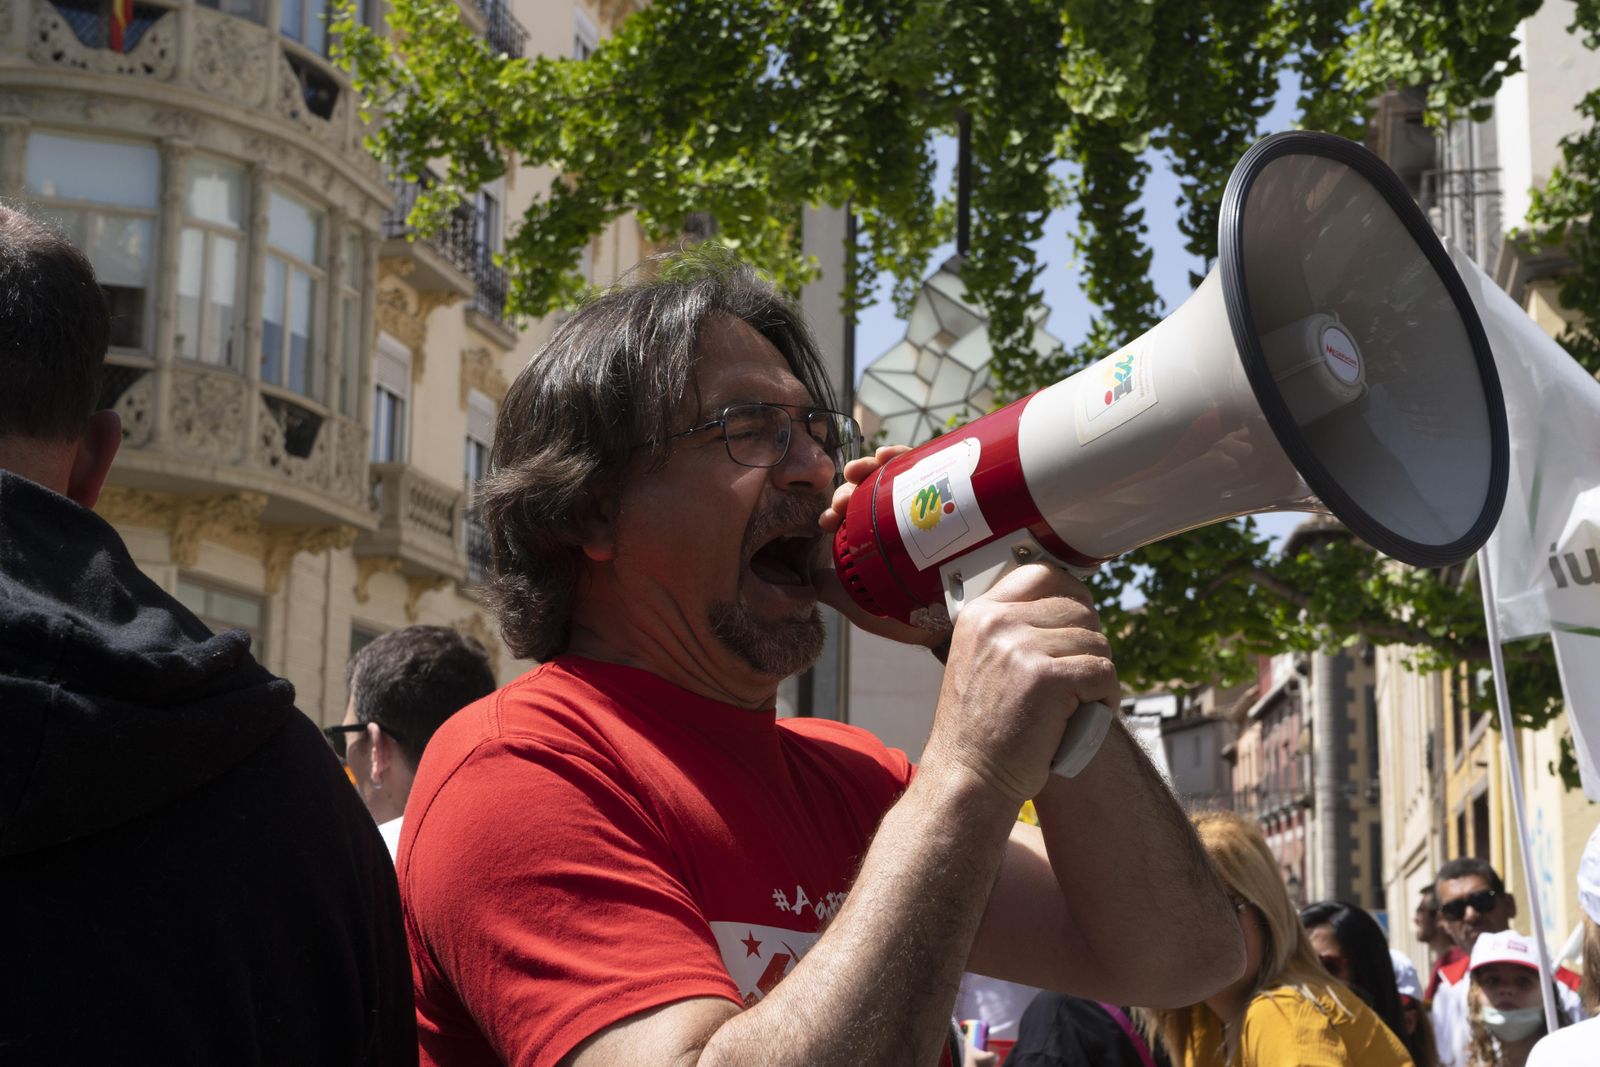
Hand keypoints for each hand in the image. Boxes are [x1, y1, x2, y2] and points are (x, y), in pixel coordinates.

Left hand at [812, 445, 949, 648]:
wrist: (954, 624)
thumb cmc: (911, 620)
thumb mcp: (865, 607)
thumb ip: (835, 592)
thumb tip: (809, 578)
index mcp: (876, 541)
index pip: (852, 515)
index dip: (836, 511)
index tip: (827, 520)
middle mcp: (896, 523)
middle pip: (867, 493)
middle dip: (849, 489)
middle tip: (843, 502)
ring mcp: (922, 510)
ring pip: (891, 477)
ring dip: (869, 467)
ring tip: (860, 470)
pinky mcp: (946, 499)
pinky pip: (922, 469)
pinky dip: (901, 457)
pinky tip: (887, 456)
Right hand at [921, 564, 1117, 804]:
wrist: (970, 778)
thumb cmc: (982, 730)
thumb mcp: (983, 661)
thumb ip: (1013, 631)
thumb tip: (1071, 605)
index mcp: (980, 614)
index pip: (1043, 574)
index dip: (1072, 597)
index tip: (1077, 626)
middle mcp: (997, 623)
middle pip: (1079, 610)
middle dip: (1088, 647)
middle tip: (1075, 682)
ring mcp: (1020, 648)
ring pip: (1097, 643)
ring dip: (1097, 677)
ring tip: (1074, 705)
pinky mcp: (1048, 679)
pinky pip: (1104, 674)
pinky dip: (1105, 699)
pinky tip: (1084, 717)